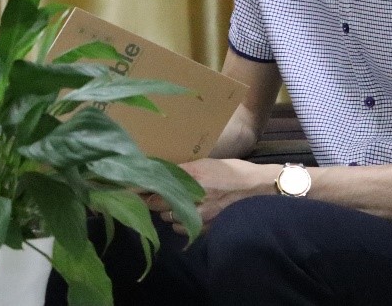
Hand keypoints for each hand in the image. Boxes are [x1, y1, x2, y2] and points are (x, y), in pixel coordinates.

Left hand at [146, 158, 280, 233]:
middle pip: (157, 205)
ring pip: (169, 219)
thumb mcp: (205, 163)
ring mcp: (199, 215)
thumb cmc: (232, 171)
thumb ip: (182, 170)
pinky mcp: (206, 227)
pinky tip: (188, 215)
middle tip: (156, 194)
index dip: (142, 189)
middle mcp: (192, 197)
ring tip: (175, 204)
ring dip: (168, 213)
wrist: (258, 189)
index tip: (133, 187)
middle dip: (155, 200)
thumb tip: (158, 172)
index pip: (154, 187)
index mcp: (190, 176)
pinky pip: (183, 229)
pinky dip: (181, 223)